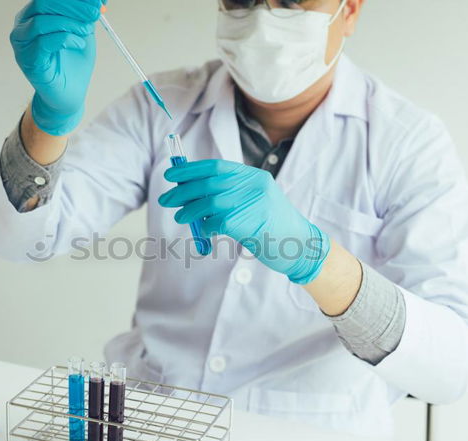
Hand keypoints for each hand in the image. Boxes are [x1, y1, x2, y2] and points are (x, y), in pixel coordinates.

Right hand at [10, 0, 104, 135]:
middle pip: (44, 3)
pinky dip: (65, 39)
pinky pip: (44, 43)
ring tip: (86, 31)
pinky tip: (79, 44)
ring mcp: (23, 44)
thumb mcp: (83, 33)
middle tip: (95, 13)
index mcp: (34, 15)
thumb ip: (85, 15)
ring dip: (70, 23)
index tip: (97, 2)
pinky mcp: (28, 61)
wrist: (70, 95)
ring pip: (42, 21)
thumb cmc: (74, 64)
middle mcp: (24, 26)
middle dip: (73, 6)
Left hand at [159, 160, 330, 283]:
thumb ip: (231, 194)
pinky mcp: (247, 223)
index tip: (172, 175)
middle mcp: (254, 186)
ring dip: (189, 210)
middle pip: (208, 184)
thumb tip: (193, 191)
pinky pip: (215, 222)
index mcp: (255, 177)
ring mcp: (251, 204)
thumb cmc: (274, 227)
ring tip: (180, 216)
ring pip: (208, 202)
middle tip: (166, 198)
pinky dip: (204, 227)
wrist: (300, 246)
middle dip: (183, 191)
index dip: (191, 170)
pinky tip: (204, 232)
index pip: (216, 167)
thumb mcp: (256, 202)